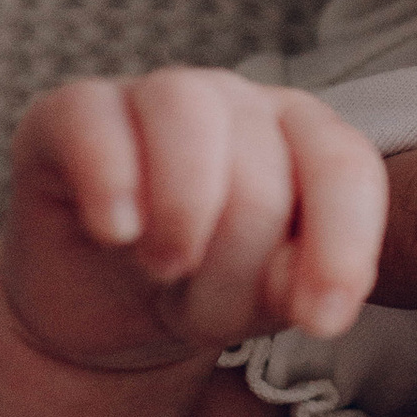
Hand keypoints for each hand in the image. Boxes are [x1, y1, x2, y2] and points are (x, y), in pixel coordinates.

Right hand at [2, 67, 385, 371]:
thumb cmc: (200, 287)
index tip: (323, 322)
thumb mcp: (259, 299)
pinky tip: (116, 232)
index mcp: (304, 136)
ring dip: (182, 214)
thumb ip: (296, 284)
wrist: (98, 301)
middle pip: (259, 174)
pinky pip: (96, 123)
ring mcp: (154, 94)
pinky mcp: (71, 111)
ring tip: (164, 268)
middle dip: (234, 267)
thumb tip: (312, 297)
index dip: (343, 244)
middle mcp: (238, 101)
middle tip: (198, 302)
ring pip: (189, 117)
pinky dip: (110, 182)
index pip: (345, 167)